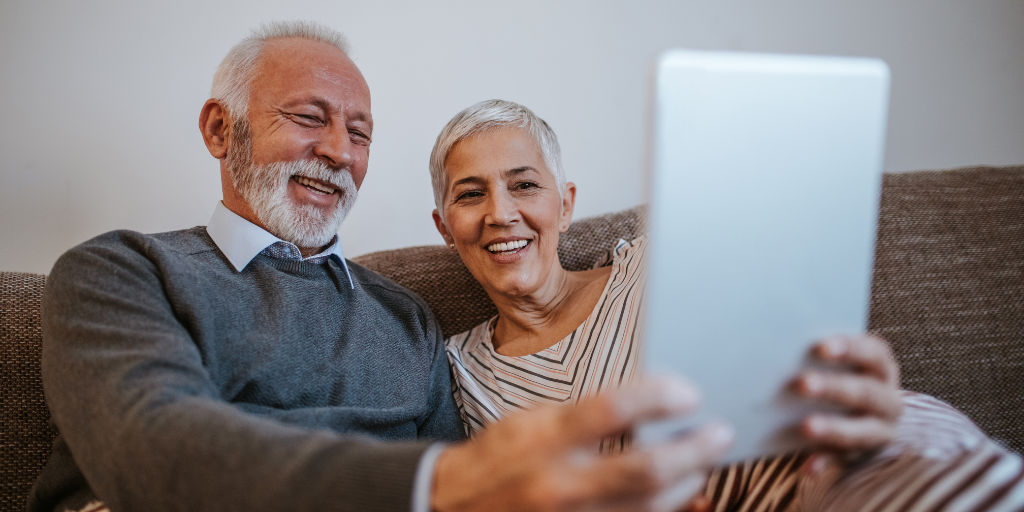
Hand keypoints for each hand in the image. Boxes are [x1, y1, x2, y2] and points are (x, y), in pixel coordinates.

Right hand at [431, 378, 734, 511]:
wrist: (453, 508)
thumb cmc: (498, 459)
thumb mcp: (531, 423)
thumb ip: (584, 417)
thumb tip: (645, 406)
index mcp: (543, 439)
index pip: (612, 409)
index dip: (658, 397)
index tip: (688, 392)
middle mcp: (559, 483)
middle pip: (644, 469)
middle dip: (693, 451)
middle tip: (720, 433)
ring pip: (648, 506)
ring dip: (687, 483)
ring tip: (702, 462)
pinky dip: (663, 510)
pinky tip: (681, 495)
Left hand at [794, 334, 902, 470]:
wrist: (853, 413)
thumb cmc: (833, 374)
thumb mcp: (833, 362)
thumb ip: (815, 355)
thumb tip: (776, 343)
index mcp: (880, 366)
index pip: (873, 352)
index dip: (850, 348)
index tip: (821, 346)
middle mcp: (887, 398)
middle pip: (866, 392)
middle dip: (834, 388)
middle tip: (802, 383)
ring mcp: (880, 430)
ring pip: (862, 431)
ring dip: (833, 428)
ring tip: (806, 427)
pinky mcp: (863, 456)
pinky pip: (844, 460)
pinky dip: (825, 462)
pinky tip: (808, 467)